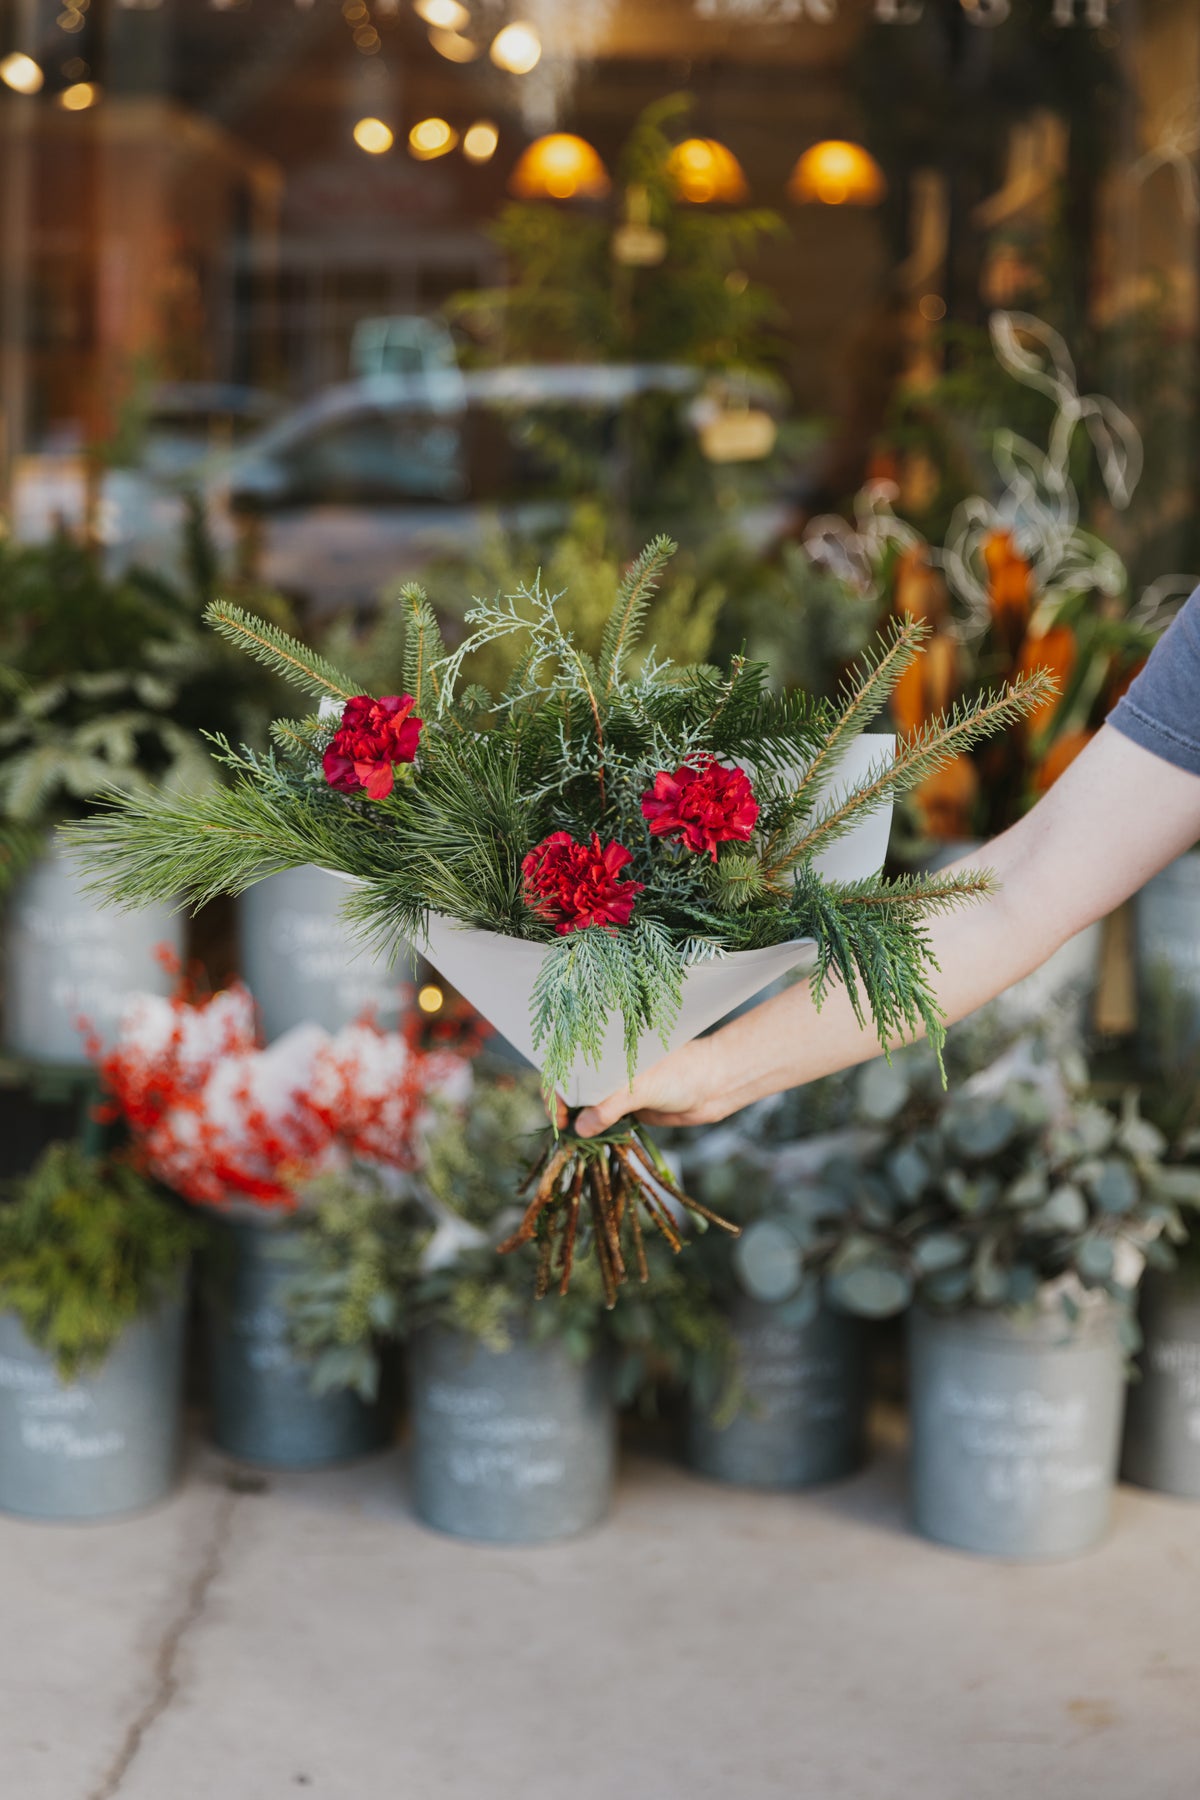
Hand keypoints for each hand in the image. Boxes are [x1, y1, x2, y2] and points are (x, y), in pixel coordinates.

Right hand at [568, 1036, 727, 1136]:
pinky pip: (603, 1120)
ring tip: (573, 1140)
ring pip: (586, 1107)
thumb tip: (580, 1128)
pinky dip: (594, 1131)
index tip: (559, 1114)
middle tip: (564, 1132)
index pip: (567, 1067)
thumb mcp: (641, 1087)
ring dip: (578, 1123)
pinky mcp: (627, 1108)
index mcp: (606, 1054)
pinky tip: (590, 1141)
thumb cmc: (681, 1072)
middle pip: (573, 1089)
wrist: (713, 1086)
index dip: (555, 1090)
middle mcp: (607, 1071)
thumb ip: (610, 1106)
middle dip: (563, 1109)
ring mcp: (616, 1090)